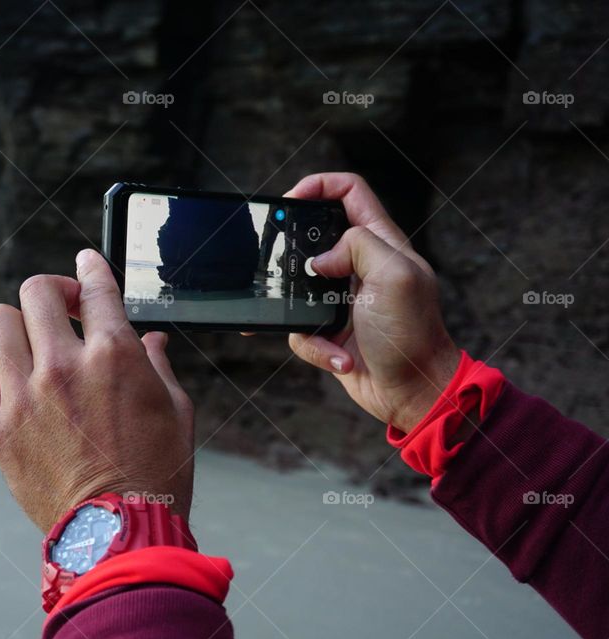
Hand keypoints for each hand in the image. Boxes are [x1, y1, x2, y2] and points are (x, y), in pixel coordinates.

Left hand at [0, 249, 194, 531]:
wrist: (119, 532)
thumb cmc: (156, 474)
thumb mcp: (176, 411)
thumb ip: (158, 365)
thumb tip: (152, 341)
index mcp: (114, 354)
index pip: (96, 286)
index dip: (91, 267)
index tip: (86, 265)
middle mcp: (63, 366)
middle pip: (37, 293)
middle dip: (53, 291)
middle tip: (64, 309)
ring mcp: (25, 396)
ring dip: (16, 325)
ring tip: (30, 344)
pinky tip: (1, 383)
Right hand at [285, 173, 459, 433]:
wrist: (414, 393)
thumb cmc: (413, 335)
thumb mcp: (395, 276)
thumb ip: (358, 246)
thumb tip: (319, 259)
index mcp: (381, 243)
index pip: (349, 192)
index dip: (318, 185)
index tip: (291, 199)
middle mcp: (361, 266)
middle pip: (314, 236)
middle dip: (293, 253)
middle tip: (284, 267)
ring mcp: (343, 298)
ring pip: (298, 287)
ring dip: (301, 311)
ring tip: (324, 328)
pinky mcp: (330, 328)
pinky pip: (300, 328)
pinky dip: (316, 346)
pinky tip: (341, 357)